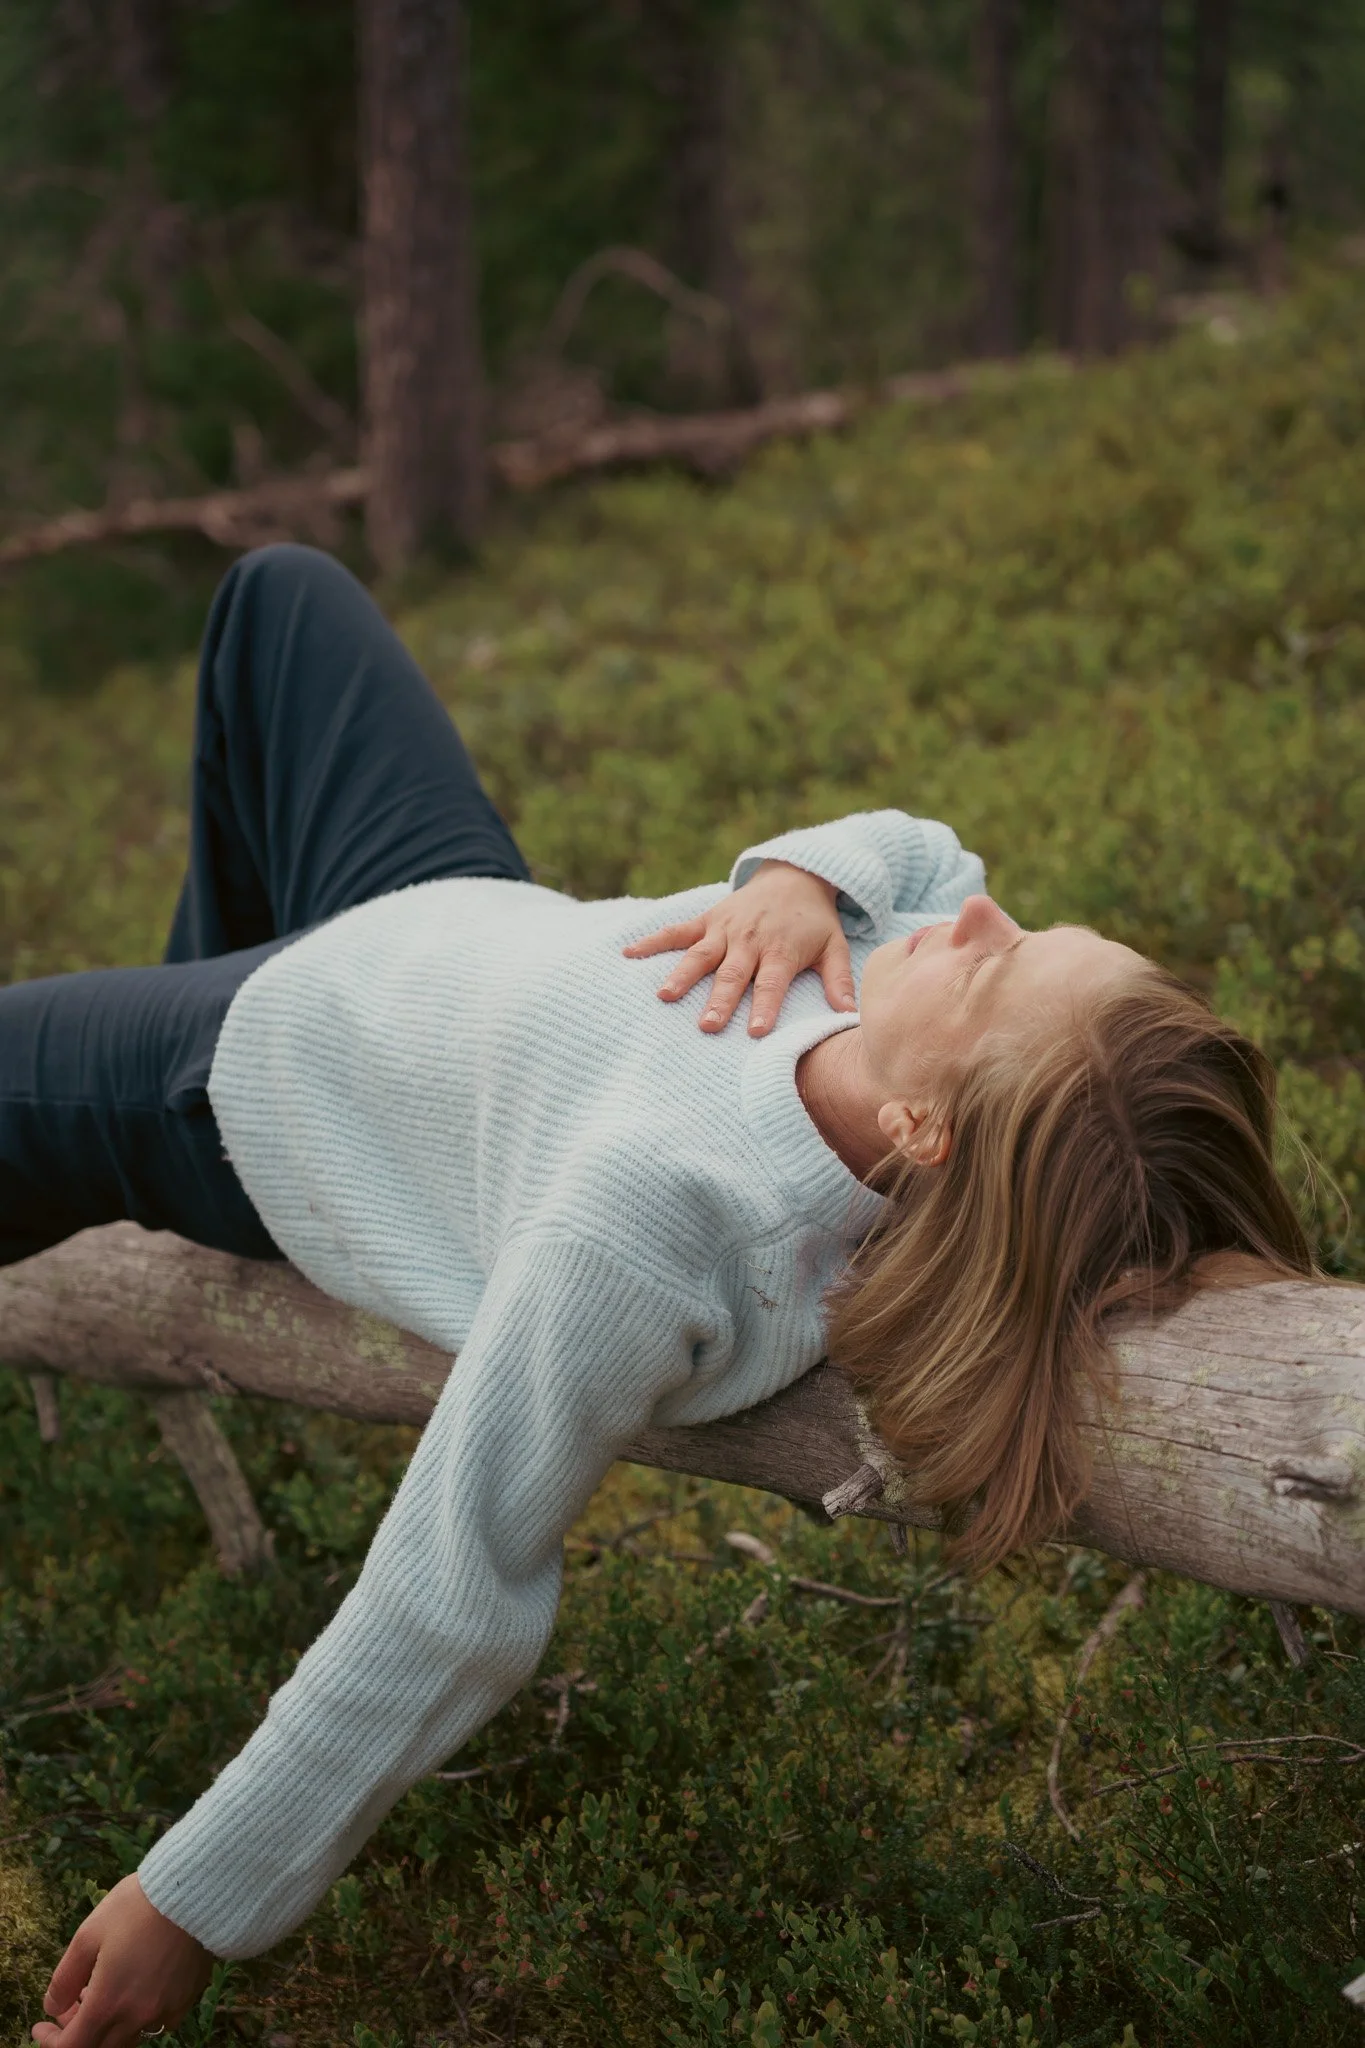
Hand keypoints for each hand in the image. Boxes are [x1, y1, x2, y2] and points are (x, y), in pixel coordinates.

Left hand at [31, 1874, 212, 2047]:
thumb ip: (65, 1978)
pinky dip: (137, 2017)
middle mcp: (137, 2017)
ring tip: (102, 1993)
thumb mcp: (88, 1935)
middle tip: (71, 2006)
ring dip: (107, 2026)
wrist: (194, 1890)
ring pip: (128, 2038)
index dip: (51, 2042)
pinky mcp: (186, 1999)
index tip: (41, 2027)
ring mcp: (165, 2011)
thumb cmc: (137, 1907)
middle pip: (99, 2047)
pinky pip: (156, 2024)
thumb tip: (53, 2007)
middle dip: (78, 2032)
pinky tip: (136, 1989)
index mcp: (108, 2004)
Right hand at [623, 860, 856, 1035]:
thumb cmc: (814, 921)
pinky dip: (652, 940)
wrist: (794, 876)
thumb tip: (849, 1015)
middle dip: (719, 1000)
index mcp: (781, 950)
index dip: (764, 1007)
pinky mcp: (707, 919)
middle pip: (732, 975)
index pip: (772, 984)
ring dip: (683, 975)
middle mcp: (750, 940)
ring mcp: (725, 929)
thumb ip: (838, 980)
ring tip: (664, 996)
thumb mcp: (834, 946)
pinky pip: (676, 930)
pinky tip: (627, 953)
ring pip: (701, 955)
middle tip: (706, 1026)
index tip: (755, 1031)